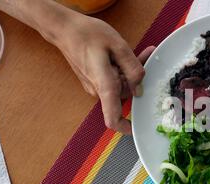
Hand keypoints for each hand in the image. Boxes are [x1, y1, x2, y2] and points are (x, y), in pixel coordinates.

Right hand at [53, 14, 154, 133]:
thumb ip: (132, 68)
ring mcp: (95, 85)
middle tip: (145, 56)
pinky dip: (121, 69)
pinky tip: (123, 54)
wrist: (64, 28)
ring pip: (121, 85)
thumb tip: (140, 88)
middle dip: (137, 79)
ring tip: (132, 51)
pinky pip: (113, 79)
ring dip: (130, 72)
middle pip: (125, 94)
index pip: (113, 117)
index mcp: (104, 85)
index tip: (136, 129)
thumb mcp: (117, 45)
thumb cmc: (87, 34)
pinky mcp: (95, 80)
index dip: (125, 128)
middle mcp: (98, 90)